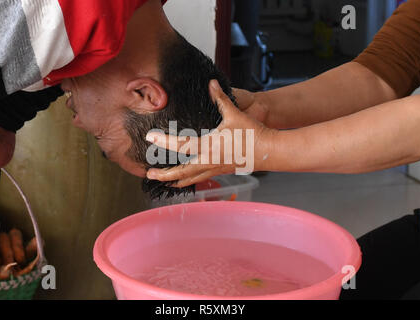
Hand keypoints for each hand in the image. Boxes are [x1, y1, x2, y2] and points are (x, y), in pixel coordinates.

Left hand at [145, 80, 276, 187]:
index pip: (181, 145)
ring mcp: (215, 168)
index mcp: (209, 146)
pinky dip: (190, 179)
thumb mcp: (234, 114)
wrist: (270, 151)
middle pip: (182, 171)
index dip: (164, 141)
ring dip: (176, 180)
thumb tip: (212, 83)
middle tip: (149, 174)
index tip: (150, 138)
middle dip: (164, 174)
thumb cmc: (253, 134)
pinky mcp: (222, 171)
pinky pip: (201, 178)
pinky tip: (186, 178)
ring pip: (191, 178)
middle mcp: (209, 160)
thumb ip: (220, 99)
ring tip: (164, 181)